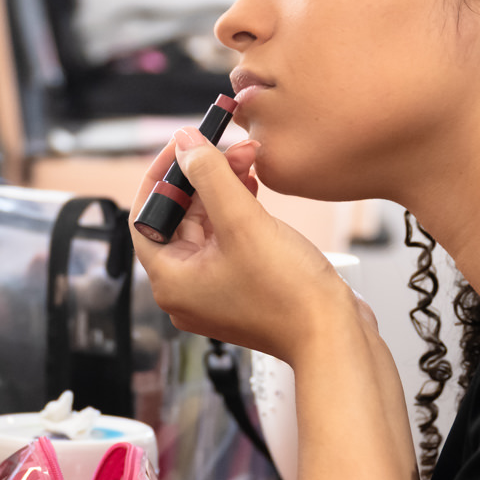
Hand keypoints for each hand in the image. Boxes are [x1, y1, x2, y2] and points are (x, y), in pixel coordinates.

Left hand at [131, 127, 357, 364]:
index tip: (182, 144)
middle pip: (178, 219)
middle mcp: (185, 288)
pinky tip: (253, 187)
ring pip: (206, 226)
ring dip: (223, 190)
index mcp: (170, 281)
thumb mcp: (244, 223)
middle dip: (202, 178)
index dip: (160, 176)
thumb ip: (210, 176)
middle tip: (227, 147)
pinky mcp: (241, 287)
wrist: (334, 337)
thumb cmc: (288, 295)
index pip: (145, 216)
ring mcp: (213, 290)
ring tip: (247, 159)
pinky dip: (237, 211)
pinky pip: (227, 240)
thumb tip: (185, 142)